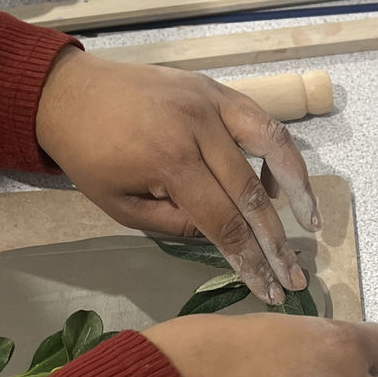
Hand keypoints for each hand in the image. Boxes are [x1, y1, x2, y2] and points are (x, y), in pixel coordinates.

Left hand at [37, 51, 321, 304]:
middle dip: (277, 241)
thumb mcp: (121, 207)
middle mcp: (198, 127)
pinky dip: (278, 150)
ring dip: (298, 186)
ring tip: (311, 221)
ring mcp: (210, 101)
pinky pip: (259, 118)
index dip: (250, 260)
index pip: (224, 221)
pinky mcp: (213, 88)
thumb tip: (222, 237)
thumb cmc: (88, 156)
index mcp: (170, 160)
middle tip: (295, 274)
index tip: (269, 288)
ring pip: (273, 144)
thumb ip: (175, 226)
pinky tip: (278, 182)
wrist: (67, 92)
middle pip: (252, 193)